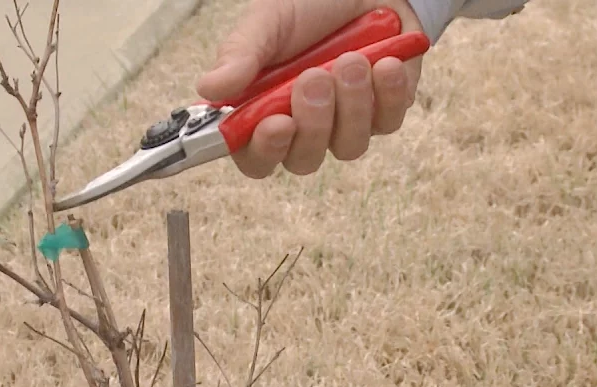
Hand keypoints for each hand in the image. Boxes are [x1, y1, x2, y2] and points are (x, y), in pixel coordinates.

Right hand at [196, 0, 424, 177]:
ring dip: (351, 104)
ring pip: (348, 146)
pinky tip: (384, 63)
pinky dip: (387, 93)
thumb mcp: (266, 23)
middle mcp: (302, 127)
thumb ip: (239, 56)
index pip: (255, 158)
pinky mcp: (382, 113)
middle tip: (315, 77)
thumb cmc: (306, 7)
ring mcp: (343, 124)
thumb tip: (209, 89)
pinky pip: (386, 122)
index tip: (277, 124)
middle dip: (313, 122)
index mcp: (262, 112)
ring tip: (353, 60)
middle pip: (303, 160)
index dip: (264, 152)